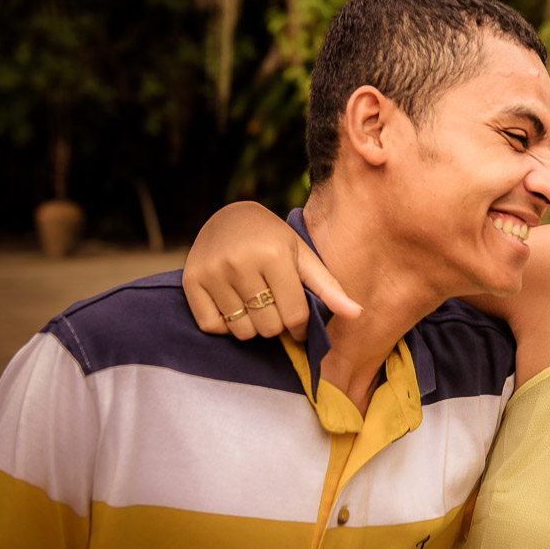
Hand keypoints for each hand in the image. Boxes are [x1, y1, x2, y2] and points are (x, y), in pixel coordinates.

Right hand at [183, 201, 361, 340]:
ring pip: (241, 331)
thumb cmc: (274, 240)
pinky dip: (226, 325)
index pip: (294, 316)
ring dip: (253, 327)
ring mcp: (212, 273)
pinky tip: (234, 305)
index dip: (301, 327)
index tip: (300, 323)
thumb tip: (358, 314)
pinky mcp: (191, 282)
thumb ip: (328, 287)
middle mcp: (240, 263)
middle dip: (277, 325)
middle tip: (275, 308)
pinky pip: (213, 326)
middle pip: (268, 327)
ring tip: (256, 305)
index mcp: (273, 255)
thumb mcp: (303, 256)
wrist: (229, 218)